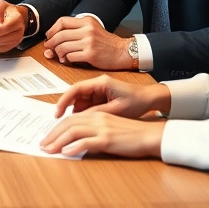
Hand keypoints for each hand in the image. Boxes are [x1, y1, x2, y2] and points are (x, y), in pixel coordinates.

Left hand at [39, 112, 164, 157]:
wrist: (150, 135)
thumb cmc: (131, 134)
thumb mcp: (109, 128)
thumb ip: (94, 131)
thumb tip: (77, 141)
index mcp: (96, 115)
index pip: (71, 119)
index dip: (57, 128)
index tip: (47, 137)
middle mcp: (97, 118)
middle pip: (68, 124)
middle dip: (52, 135)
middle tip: (42, 145)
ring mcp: (102, 128)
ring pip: (73, 132)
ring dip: (58, 141)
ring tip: (48, 150)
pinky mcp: (108, 139)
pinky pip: (87, 142)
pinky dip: (74, 147)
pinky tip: (66, 153)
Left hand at [43, 16, 131, 68]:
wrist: (122, 51)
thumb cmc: (106, 42)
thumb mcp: (92, 29)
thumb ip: (75, 31)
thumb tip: (52, 39)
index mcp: (87, 21)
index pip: (62, 21)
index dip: (52, 29)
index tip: (49, 36)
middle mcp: (88, 30)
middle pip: (60, 35)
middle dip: (51, 42)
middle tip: (49, 47)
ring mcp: (89, 42)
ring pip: (63, 46)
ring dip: (58, 52)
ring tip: (59, 55)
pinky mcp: (91, 54)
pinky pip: (70, 56)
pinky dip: (66, 59)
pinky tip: (67, 60)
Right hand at [52, 75, 170, 118]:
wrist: (150, 99)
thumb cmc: (136, 101)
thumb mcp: (116, 110)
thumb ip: (96, 113)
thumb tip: (79, 119)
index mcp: (100, 83)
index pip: (76, 89)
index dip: (64, 101)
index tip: (58, 112)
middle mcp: (97, 84)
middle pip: (76, 94)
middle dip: (68, 107)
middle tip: (61, 121)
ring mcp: (99, 90)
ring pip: (81, 100)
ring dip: (76, 111)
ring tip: (72, 124)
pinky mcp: (101, 96)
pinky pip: (88, 103)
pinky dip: (84, 112)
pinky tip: (84, 122)